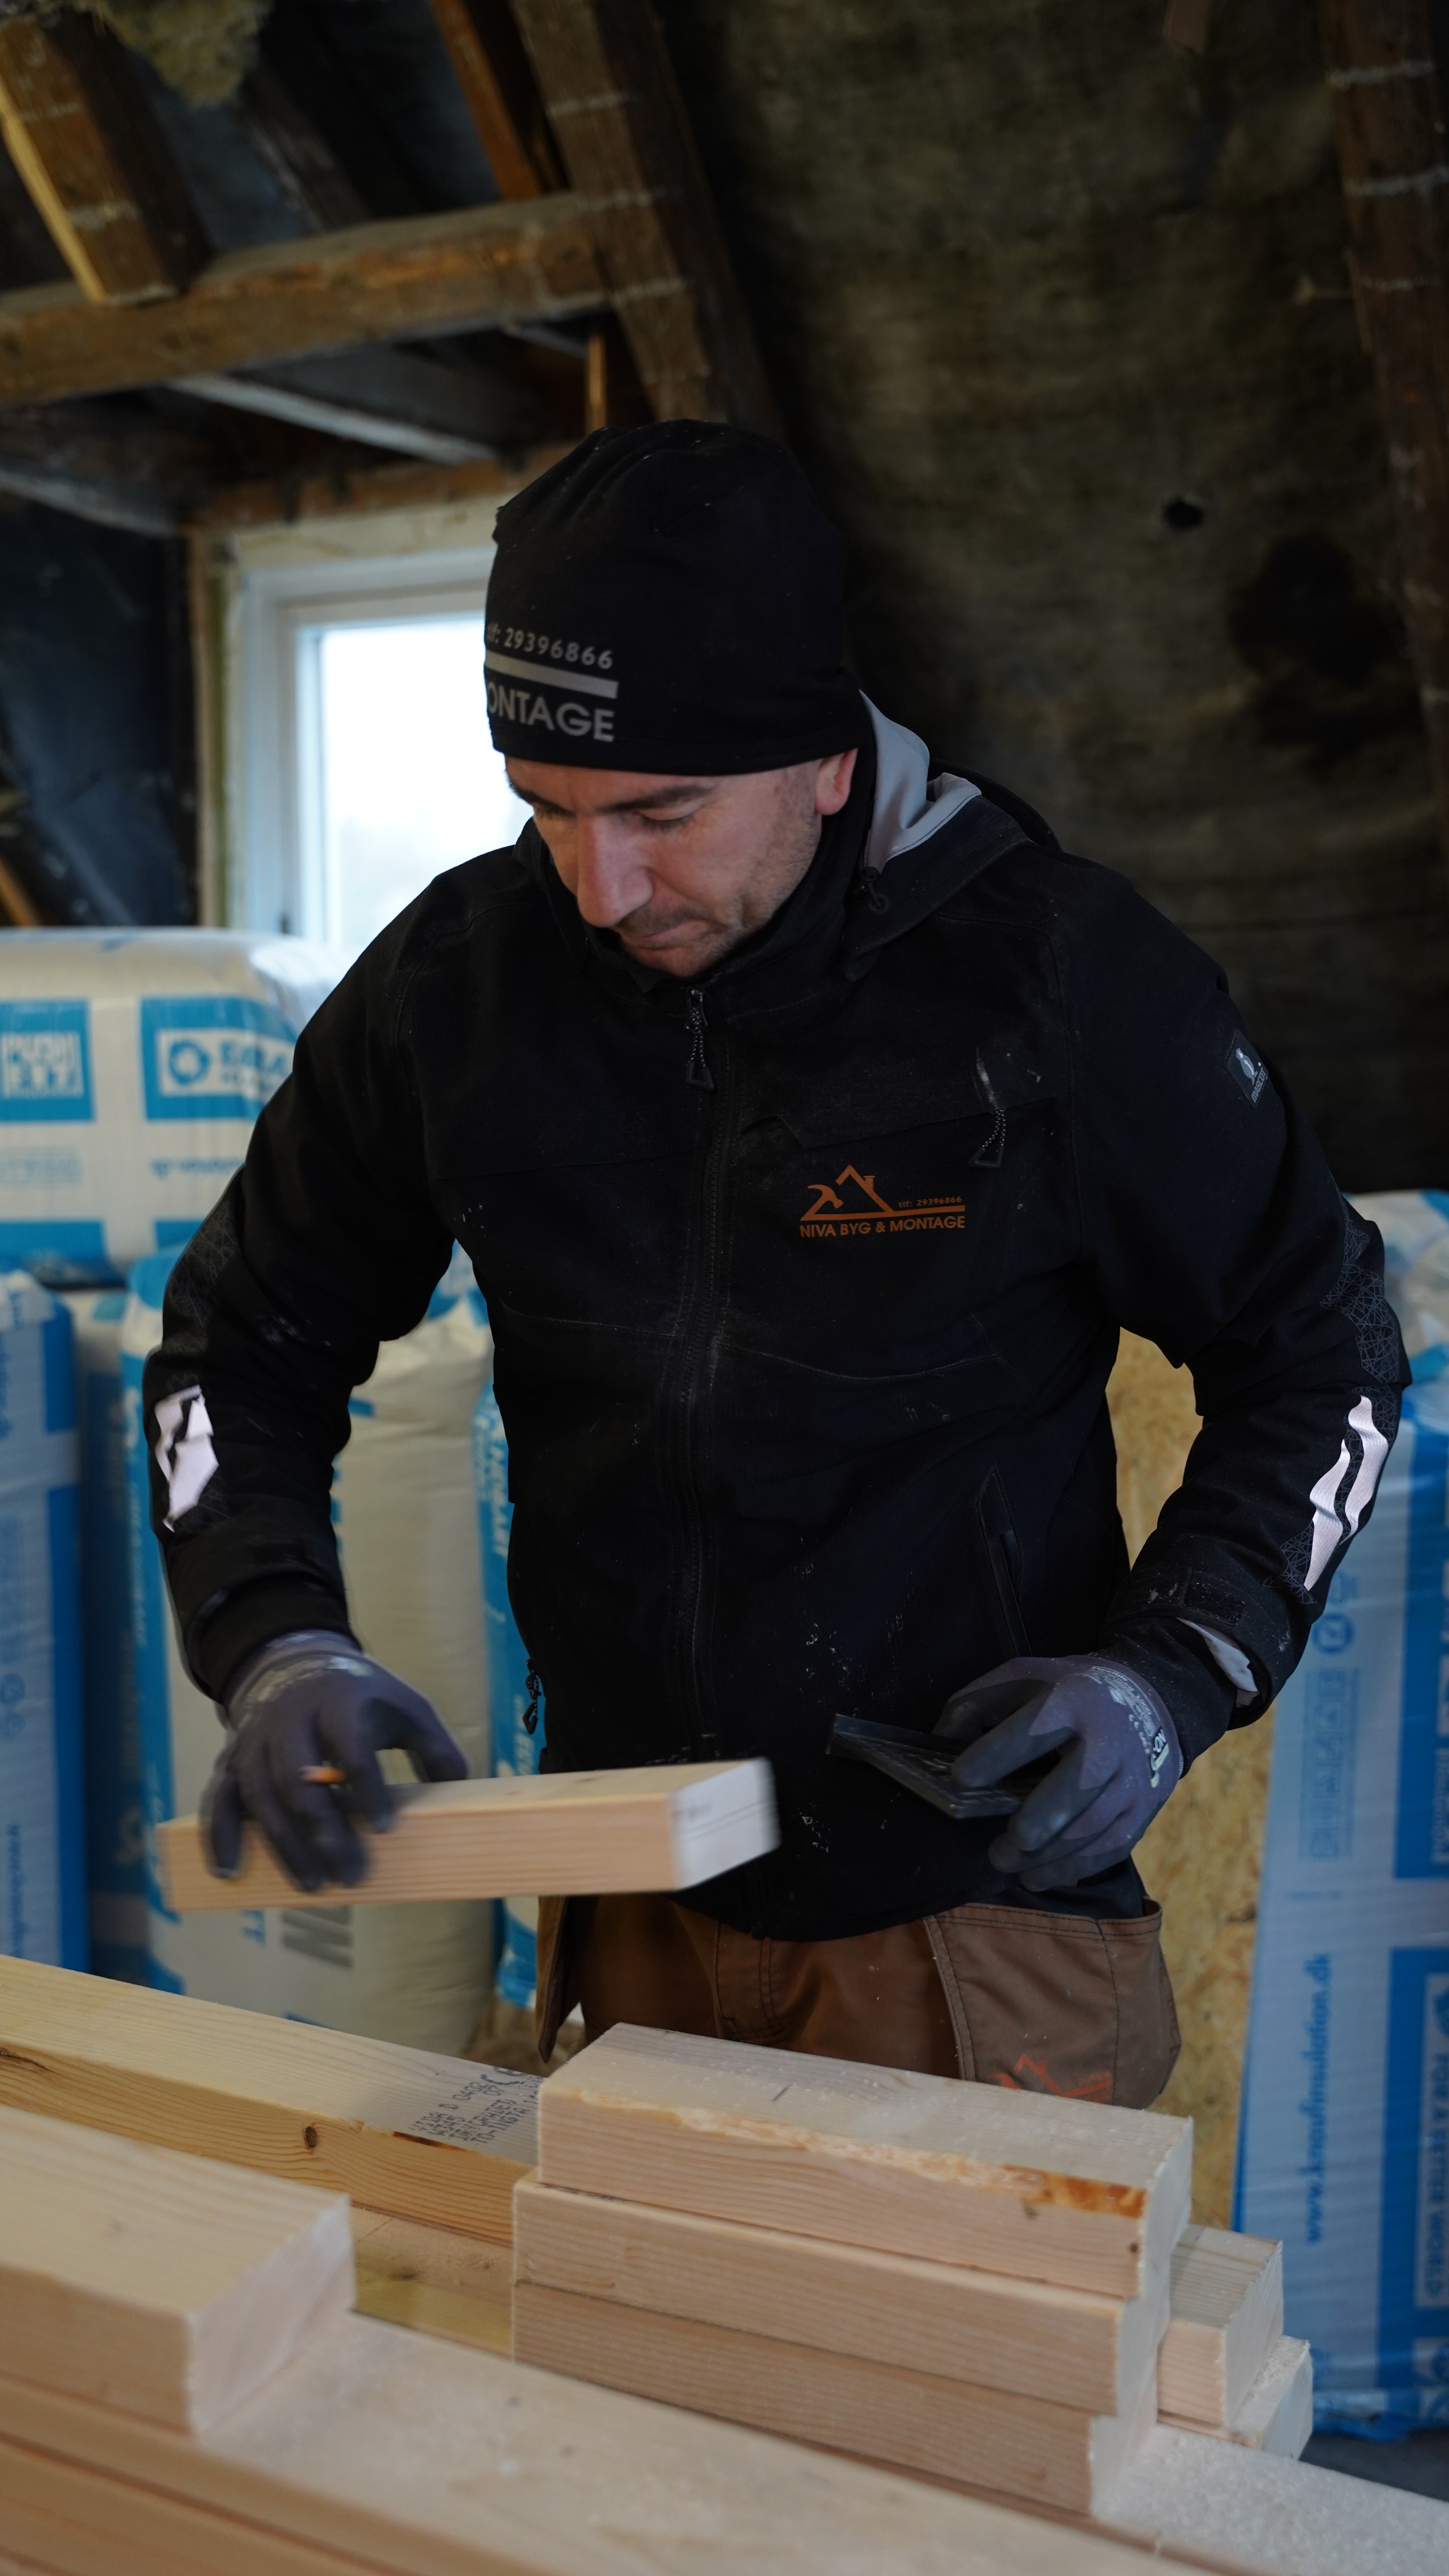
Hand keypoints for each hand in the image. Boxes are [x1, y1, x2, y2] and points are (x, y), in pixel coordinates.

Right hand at [206, 1630, 468, 1892]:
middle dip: (324, 1831)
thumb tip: (460, 1795)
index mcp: (339, 1700)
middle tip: (350, 1876)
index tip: (385, 1829)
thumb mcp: (407, 1707)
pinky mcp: (232, 1758)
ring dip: (284, 1844)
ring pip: (260, 1795)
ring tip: (312, 1885)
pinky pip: (218, 1799)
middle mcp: (291, 1718)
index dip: (367, 1788)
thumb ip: (437, 1748)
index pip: (351, 1746)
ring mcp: (256, 1739)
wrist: (296, 1664)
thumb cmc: (363, 1698)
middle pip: (299, 1779)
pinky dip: (220, 1836)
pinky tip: (230, 1872)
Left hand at [942, 1654, 1181, 1891]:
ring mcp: (1132, 1777)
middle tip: (998, 1848)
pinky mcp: (1143, 1808)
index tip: (960, 1778)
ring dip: (1047, 1857)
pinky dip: (1072, 1869)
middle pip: (1074, 1787)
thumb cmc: (1065, 1693)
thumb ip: (975, 1708)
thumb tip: (941, 1750)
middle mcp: (1108, 1739)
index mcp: (1072, 1699)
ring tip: (1007, 1864)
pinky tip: (1039, 1877)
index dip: (995, 1755)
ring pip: (1092, 1827)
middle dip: (1034, 1824)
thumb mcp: (1018, 1678)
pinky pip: (1110, 1847)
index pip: (1032, 1730)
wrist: (1148, 1699)